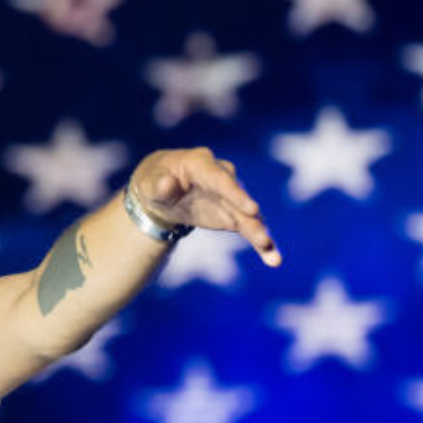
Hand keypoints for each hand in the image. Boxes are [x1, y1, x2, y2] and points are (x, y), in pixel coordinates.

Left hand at [129, 147, 280, 266]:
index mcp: (200, 164)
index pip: (220, 178)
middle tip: (262, 237)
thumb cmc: (155, 182)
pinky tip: (273, 258)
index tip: (251, 209)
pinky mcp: (232, 214)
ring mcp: (229, 196)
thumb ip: (159, 184)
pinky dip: (259, 243)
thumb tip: (168, 184)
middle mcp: (221, 177)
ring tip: (271, 254)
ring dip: (259, 234)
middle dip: (251, 217)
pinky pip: (248, 228)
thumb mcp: (150, 183)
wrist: (162, 191)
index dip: (235, 194)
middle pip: (238, 197)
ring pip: (248, 215)